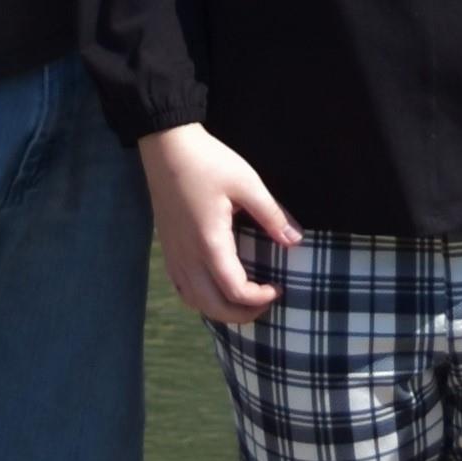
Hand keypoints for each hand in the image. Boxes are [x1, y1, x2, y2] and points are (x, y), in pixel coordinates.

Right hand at [139, 125, 300, 325]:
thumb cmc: (208, 162)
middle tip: (267, 302)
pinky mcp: (168, 248)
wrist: (166, 146)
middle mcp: (188, 256)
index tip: (279, 287)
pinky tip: (216, 288)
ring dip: (221, 310)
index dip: (259, 298)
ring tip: (245, 300)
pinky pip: (183, 288)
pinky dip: (201, 299)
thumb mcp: (247, 183)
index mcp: (209, 243)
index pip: (234, 290)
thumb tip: (295, 240)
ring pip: (194, 302)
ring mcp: (174, 254)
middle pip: (212, 307)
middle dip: (242, 314)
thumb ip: (272, 214)